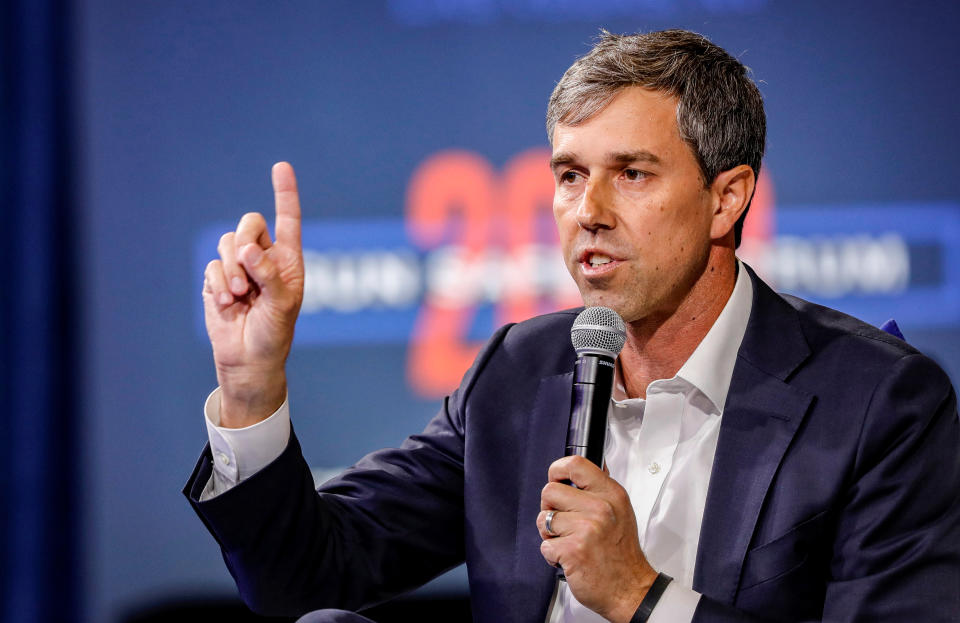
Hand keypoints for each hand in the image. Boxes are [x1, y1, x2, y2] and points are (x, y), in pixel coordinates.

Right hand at [201, 162, 303, 426]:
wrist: (248, 359)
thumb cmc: (274, 333)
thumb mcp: (281, 306)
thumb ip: (269, 276)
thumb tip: (249, 250)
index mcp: (288, 259)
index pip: (287, 219)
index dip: (284, 193)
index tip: (281, 166)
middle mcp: (264, 258)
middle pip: (249, 224)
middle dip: (244, 242)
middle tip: (246, 274)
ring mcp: (239, 268)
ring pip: (227, 243)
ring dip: (232, 269)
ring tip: (239, 296)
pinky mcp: (218, 279)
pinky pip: (213, 265)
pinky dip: (219, 283)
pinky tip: (228, 304)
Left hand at [538, 456, 658, 622]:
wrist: (631, 589)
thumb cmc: (623, 554)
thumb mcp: (621, 511)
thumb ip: (601, 489)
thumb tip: (585, 468)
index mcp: (611, 494)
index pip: (575, 464)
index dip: (557, 469)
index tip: (555, 478)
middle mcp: (600, 508)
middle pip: (550, 491)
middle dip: (550, 508)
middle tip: (563, 522)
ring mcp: (586, 529)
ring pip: (544, 519)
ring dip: (550, 534)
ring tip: (568, 542)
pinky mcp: (573, 550)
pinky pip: (545, 545)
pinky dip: (552, 555)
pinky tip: (569, 558)